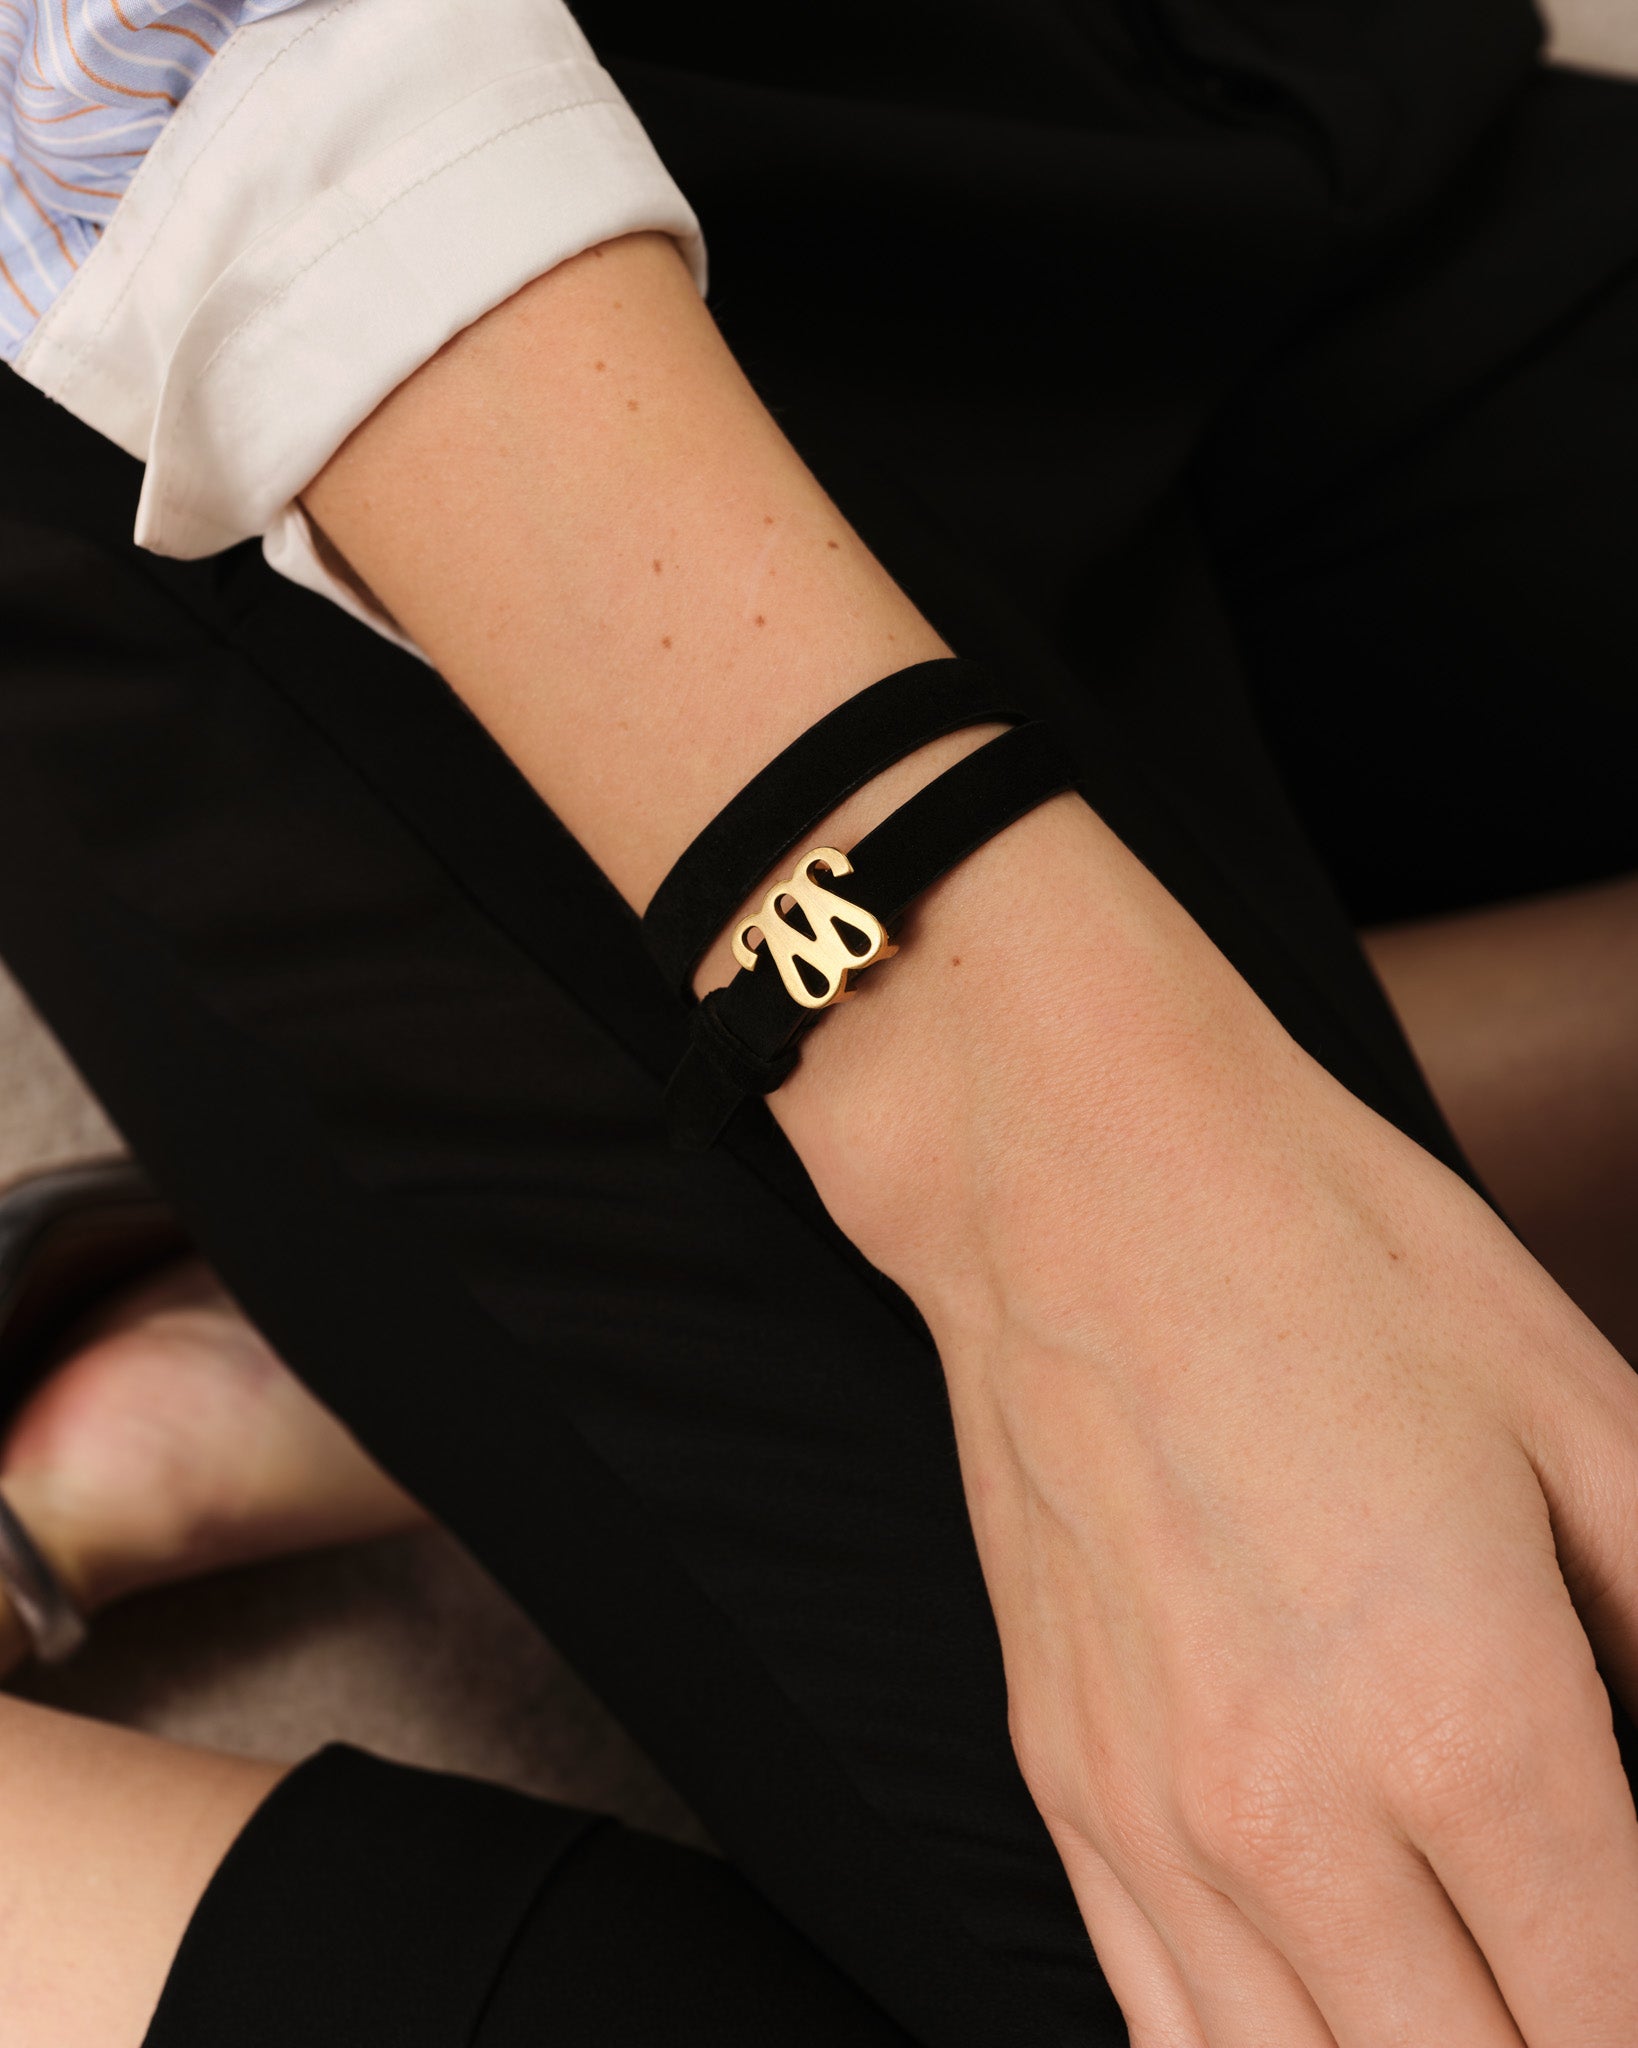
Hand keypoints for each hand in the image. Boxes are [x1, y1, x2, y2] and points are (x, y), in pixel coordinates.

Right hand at [782, 793, 1637, 2045]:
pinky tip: (1338, 2022)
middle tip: (1586, 1979)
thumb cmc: (1325, 1251)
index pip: (1617, 2014)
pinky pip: (1166, 2031)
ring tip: (1492, 2012)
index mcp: (1465, 1717)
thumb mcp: (1583, 1409)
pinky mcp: (1065, 1783)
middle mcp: (1293, 1811)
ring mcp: (1153, 1815)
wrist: (1071, 1176)